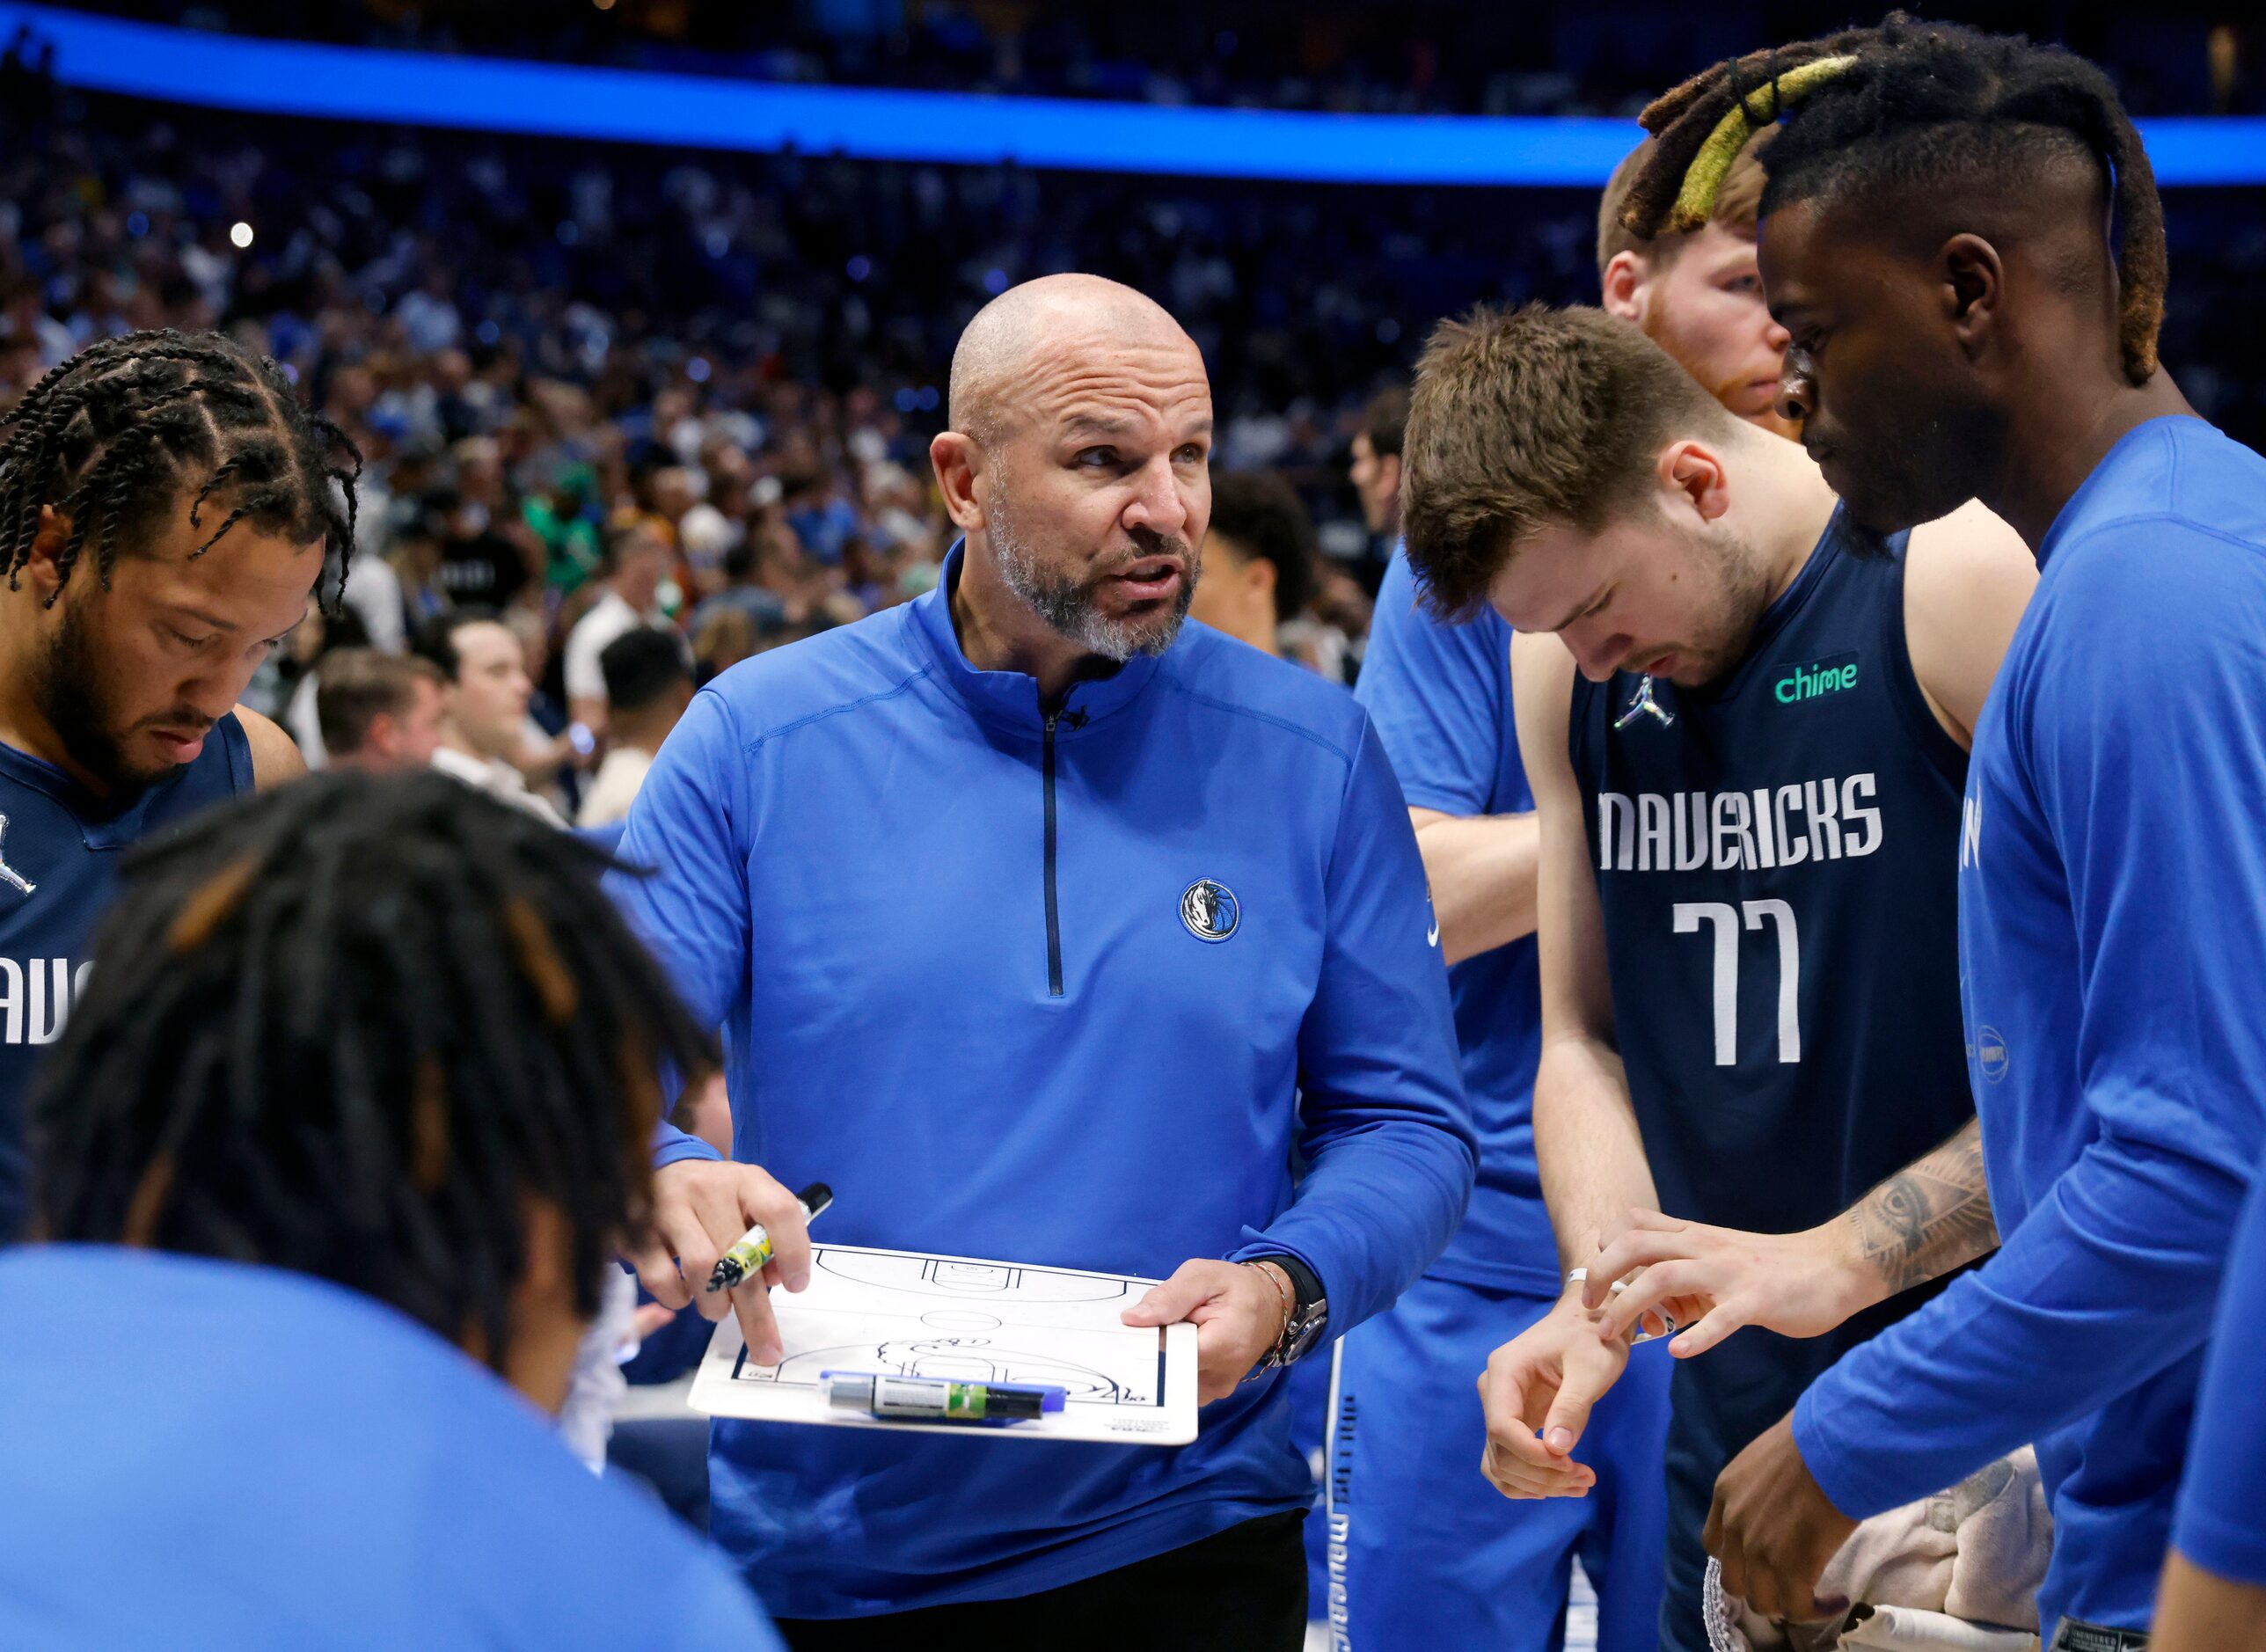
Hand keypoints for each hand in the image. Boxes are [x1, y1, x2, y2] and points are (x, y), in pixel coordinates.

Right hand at [623, 1160, 812, 1365]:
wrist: (663, 1170)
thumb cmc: (718, 1199)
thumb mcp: (751, 1205)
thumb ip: (769, 1240)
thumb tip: (776, 1279)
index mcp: (747, 1181)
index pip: (780, 1210)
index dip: (794, 1251)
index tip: (796, 1287)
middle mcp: (710, 1189)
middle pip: (738, 1255)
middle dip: (756, 1313)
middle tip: (767, 1351)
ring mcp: (670, 1206)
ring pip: (702, 1267)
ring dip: (716, 1304)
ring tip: (720, 1311)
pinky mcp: (638, 1230)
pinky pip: (661, 1277)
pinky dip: (677, 1298)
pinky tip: (686, 1295)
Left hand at [1122, 1260, 1291, 1404]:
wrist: (1268, 1306)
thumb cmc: (1237, 1288)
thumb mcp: (1204, 1276)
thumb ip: (1170, 1296)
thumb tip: (1132, 1319)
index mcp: (1223, 1346)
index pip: (1171, 1356)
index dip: (1146, 1343)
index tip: (1132, 1331)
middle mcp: (1220, 1377)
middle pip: (1167, 1372)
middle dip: (1152, 1350)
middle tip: (1148, 1327)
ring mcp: (1216, 1389)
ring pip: (1170, 1380)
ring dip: (1162, 1358)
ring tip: (1170, 1332)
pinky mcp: (1210, 1392)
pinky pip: (1179, 1383)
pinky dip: (1171, 1365)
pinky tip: (1176, 1345)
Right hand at [1477, 1286, 1628, 1499]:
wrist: (1589, 1323)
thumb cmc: (1592, 1338)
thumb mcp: (1591, 1369)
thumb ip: (1572, 1407)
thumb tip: (1556, 1451)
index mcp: (1505, 1371)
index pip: (1501, 1427)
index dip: (1531, 1455)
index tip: (1570, 1466)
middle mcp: (1494, 1390)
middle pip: (1500, 1450)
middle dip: (1541, 1475)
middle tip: (1585, 1478)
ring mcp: (1500, 1407)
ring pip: (1501, 1463)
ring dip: (1536, 1484)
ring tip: (1579, 1485)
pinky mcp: (1513, 1421)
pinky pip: (1509, 1461)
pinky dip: (1530, 1480)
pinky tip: (1562, 1483)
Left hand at [1582, 1209, 1872, 1355]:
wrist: (1836, 1265)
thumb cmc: (1775, 1268)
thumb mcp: (1722, 1262)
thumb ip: (1685, 1277)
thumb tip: (1647, 1309)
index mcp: (1696, 1238)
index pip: (1635, 1223)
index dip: (1606, 1244)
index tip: (1597, 1276)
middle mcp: (1706, 1248)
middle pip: (1636, 1247)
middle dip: (1602, 1275)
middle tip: (1589, 1308)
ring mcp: (1730, 1273)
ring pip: (1664, 1278)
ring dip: (1630, 1306)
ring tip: (1612, 1334)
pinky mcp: (1758, 1301)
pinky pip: (1722, 1318)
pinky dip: (1696, 1336)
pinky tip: (1677, 1351)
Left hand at [1705, 1411, 1857, 1622]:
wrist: (1833, 1445)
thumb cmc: (1811, 1440)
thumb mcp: (1766, 1458)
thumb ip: (1762, 1486)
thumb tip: (1783, 1497)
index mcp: (1726, 1493)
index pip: (1714, 1544)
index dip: (1737, 1560)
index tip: (1761, 1563)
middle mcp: (1735, 1524)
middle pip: (1733, 1581)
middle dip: (1760, 1589)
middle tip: (1789, 1585)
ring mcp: (1758, 1549)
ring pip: (1761, 1602)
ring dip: (1787, 1605)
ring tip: (1813, 1597)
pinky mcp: (1790, 1568)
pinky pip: (1797, 1609)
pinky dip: (1817, 1611)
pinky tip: (1838, 1600)